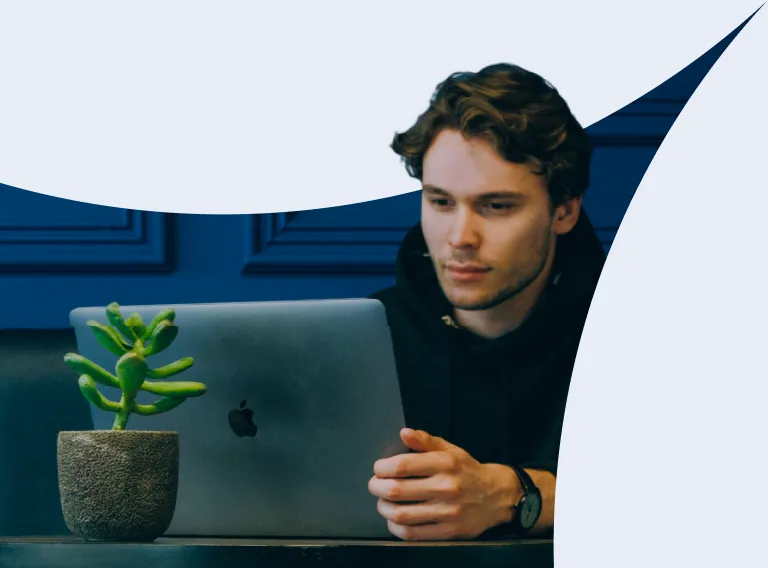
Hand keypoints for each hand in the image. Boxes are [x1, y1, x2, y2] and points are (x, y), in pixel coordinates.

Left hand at [368, 428, 521, 540]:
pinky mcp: (449, 532)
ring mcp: (447, 512)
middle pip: (397, 490)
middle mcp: (446, 487)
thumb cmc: (468, 471)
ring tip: (383, 503)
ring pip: (402, 514)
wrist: (497, 496)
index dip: (382, 468)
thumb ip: (425, 441)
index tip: (378, 469)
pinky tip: (395, 520)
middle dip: (377, 488)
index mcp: (444, 463)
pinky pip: (413, 534)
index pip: (402, 465)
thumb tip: (404, 433)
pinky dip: (397, 527)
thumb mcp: (450, 450)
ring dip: (384, 509)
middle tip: (374, 485)